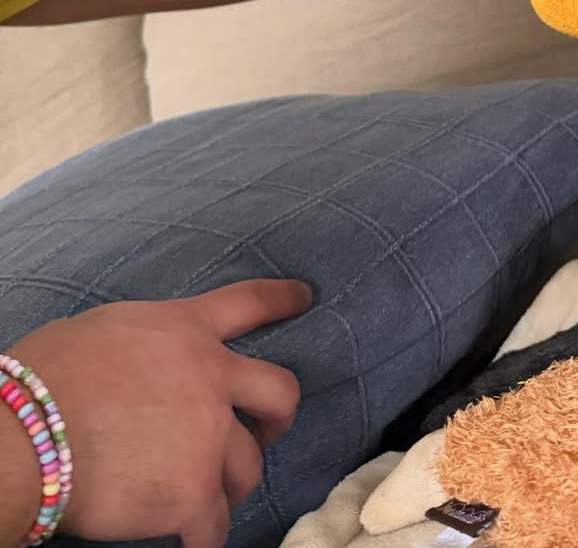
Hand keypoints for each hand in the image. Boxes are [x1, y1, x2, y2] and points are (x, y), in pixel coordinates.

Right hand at [2, 280, 310, 547]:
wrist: (23, 438)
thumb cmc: (43, 381)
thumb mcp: (103, 331)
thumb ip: (142, 344)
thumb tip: (139, 361)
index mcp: (184, 329)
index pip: (249, 303)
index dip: (284, 299)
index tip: (307, 297)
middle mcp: (210, 376)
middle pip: (280, 393)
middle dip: (276, 417)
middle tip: (260, 433)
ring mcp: (208, 435)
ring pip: (249, 467)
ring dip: (229, 483)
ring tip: (202, 495)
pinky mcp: (193, 492)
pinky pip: (214, 526)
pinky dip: (203, 536)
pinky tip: (189, 540)